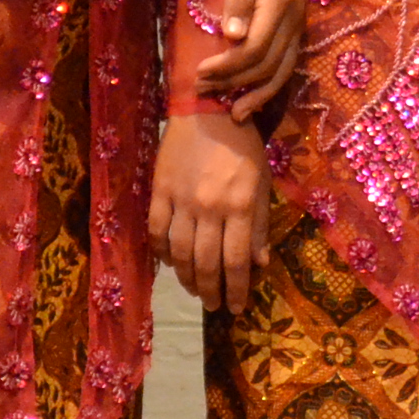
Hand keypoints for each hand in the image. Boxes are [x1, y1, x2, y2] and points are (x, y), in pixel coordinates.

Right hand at [150, 110, 269, 311]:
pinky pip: (157, 230)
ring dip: (186, 277)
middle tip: (214, 305)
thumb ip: (258, 222)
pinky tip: (169, 263)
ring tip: (194, 290)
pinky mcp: (159, 191)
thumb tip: (260, 263)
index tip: (235, 307)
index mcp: (239, 205)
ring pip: (179, 252)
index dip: (236, 288)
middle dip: (211, 290)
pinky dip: (161, 252)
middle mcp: (210, 207)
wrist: (206, 110)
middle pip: (206, 262)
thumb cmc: (242, 146)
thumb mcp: (261, 181)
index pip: (237, 259)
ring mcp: (181, 200)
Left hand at [197, 0, 307, 120]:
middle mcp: (294, 18)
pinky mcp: (295, 24)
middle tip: (203, 88)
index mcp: (279, 2)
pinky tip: (257, 95)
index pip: (255, 48)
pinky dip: (273, 84)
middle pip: (267, 64)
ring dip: (258, 93)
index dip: (228, 67)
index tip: (200, 72)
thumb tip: (232, 37)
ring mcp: (298, 22)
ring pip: (283, 70)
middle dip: (235, 82)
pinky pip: (287, 62)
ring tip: (236, 114)